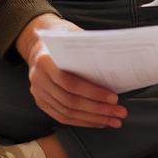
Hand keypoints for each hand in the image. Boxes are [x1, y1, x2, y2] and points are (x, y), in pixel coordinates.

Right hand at [15, 13, 127, 127]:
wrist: (40, 45)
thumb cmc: (62, 38)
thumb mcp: (73, 36)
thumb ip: (88, 49)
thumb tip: (115, 63)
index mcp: (44, 61)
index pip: (70, 82)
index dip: (93, 92)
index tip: (114, 97)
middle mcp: (38, 79)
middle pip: (70, 101)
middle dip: (98, 109)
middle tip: (120, 112)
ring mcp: (38, 93)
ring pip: (67, 113)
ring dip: (94, 119)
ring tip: (114, 120)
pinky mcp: (42, 102)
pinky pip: (63, 117)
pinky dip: (83, 121)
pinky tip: (99, 122)